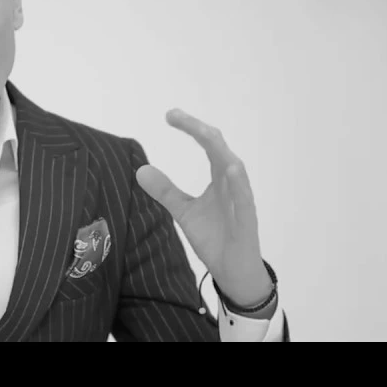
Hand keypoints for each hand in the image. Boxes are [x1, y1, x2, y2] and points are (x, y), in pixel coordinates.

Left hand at [135, 109, 271, 307]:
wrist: (232, 271)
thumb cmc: (215, 237)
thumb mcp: (184, 211)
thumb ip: (166, 191)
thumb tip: (140, 170)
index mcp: (219, 178)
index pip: (208, 144)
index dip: (191, 128)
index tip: (170, 115)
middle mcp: (232, 184)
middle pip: (219, 148)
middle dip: (199, 130)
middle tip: (175, 115)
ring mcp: (241, 201)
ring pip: (235, 170)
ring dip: (221, 151)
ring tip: (205, 133)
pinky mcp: (246, 221)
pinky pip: (244, 200)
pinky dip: (239, 184)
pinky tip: (231, 169)